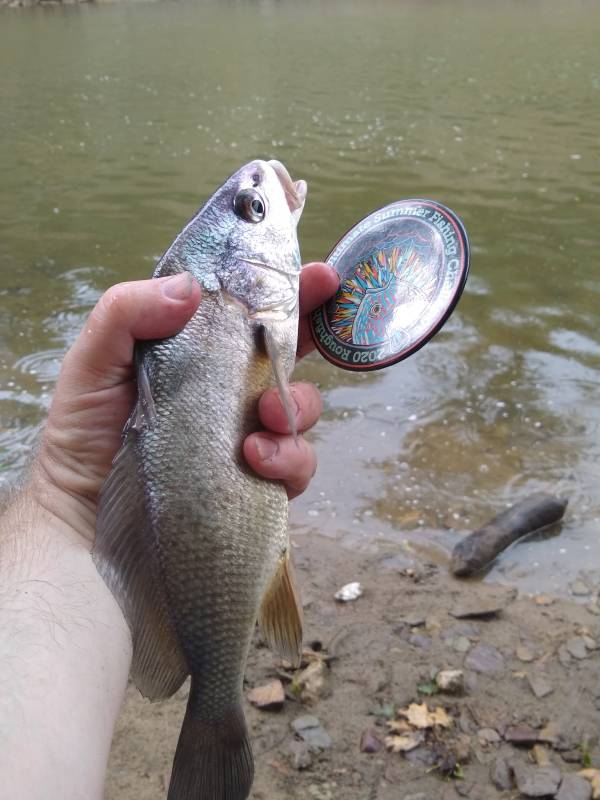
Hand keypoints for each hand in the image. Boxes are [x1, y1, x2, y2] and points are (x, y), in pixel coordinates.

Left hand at [32, 262, 338, 543]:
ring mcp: (249, 435)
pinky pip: (296, 466)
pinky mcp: (258, 482)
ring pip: (300, 409)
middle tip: (316, 330)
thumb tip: (191, 289)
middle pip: (290, 352)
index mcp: (199, 351)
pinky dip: (288, 460)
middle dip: (316, 334)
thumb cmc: (85, 433)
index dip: (288, 289)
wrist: (83, 516)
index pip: (249, 310)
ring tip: (266, 418)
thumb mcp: (94, 362)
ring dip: (295, 406)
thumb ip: (127, 313)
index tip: (319, 276)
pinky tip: (255, 460)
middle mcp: (230, 389)